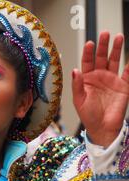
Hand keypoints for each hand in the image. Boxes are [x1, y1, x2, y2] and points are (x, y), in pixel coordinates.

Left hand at [72, 31, 128, 147]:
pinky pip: (127, 74)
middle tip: (104, 33)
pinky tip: (128, 60)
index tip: (89, 43)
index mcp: (87, 79)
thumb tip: (75, 70)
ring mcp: (112, 80)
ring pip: (114, 61)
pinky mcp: (123, 86)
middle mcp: (99, 77)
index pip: (87, 62)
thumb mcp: (79, 100)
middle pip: (101, 57)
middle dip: (103, 45)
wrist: (102, 128)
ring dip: (116, 49)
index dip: (88, 52)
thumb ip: (77, 85)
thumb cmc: (88, 115)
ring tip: (118, 37)